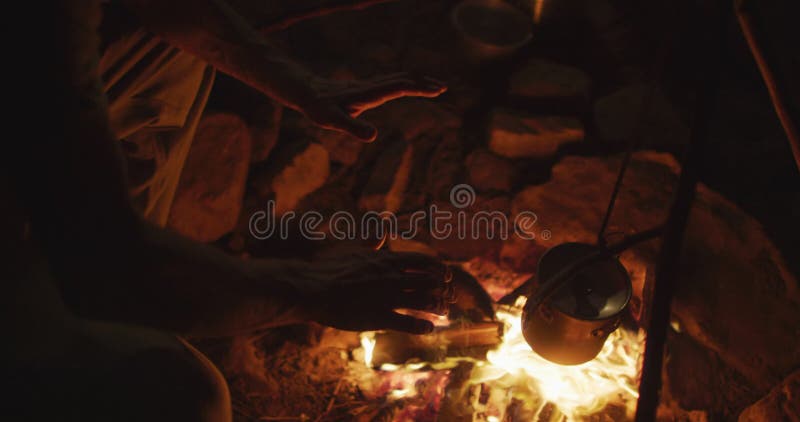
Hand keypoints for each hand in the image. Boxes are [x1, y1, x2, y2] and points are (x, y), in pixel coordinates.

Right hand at [288, 250, 452, 332]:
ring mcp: (385, 297)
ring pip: (423, 301)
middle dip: (444, 290)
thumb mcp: (353, 248)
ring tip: (445, 313)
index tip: (447, 276)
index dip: (439, 269)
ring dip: (438, 307)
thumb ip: (371, 242)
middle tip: (450, 297)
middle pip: (429, 281)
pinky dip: (421, 325)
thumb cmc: (327, 268)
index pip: (423, 262)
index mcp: (386, 260)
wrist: (310, 287)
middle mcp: (391, 277)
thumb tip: (382, 229)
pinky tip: (429, 328)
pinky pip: (406, 322)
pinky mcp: (377, 317)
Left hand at [300, 73, 446, 141]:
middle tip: (443, 88)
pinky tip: (408, 87)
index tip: (437, 89)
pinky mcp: (366, 89)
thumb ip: (352, 127)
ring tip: (434, 86)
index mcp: (368, 93)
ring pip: (397, 79)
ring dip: (417, 81)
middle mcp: (371, 87)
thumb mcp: (333, 121)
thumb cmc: (319, 108)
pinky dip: (406, 83)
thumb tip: (373, 136)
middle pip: (402, 79)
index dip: (418, 87)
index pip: (399, 87)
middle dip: (423, 83)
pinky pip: (391, 82)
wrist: (306, 92)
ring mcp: (369, 86)